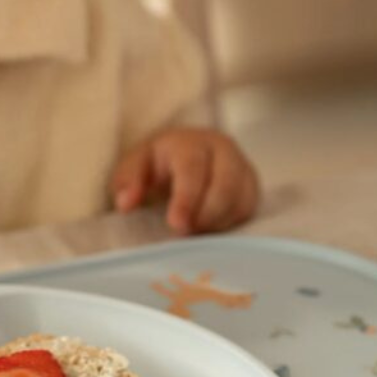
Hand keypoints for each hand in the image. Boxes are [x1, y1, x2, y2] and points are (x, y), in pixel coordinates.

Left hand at [110, 128, 259, 234]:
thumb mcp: (133, 168)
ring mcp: (241, 166)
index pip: (193, 169)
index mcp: (190, 142)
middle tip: (183, 234)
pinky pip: (247, 209)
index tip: (176, 224)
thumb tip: (126, 204)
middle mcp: (222, 149)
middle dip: (206, 214)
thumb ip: (126, 183)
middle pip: (225, 184)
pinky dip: (228, 224)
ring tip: (192, 232)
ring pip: (240, 200)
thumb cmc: (154, 164)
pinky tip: (207, 229)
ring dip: (216, 222)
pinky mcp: (251, 185)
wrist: (181, 155)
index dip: (186, 199)